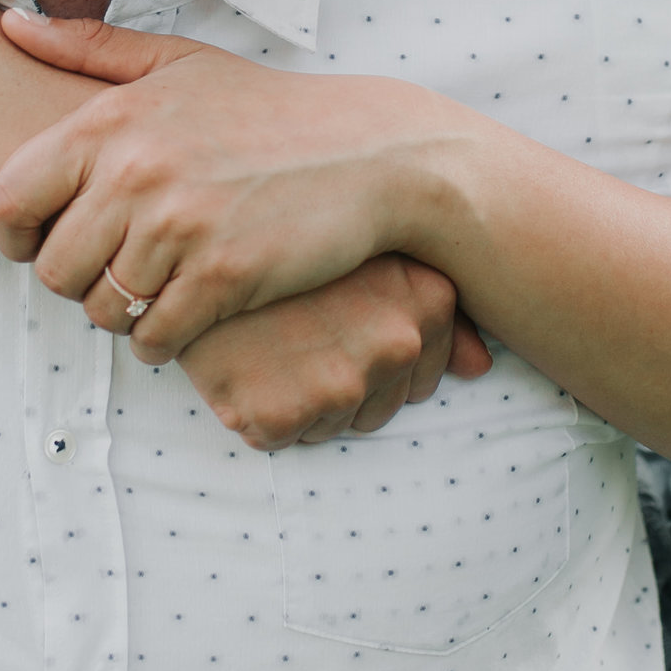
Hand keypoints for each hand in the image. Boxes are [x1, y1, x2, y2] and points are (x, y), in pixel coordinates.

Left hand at [0, 15, 478, 358]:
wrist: (370, 154)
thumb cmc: (268, 110)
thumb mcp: (179, 62)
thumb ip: (87, 46)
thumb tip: (10, 25)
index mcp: (110, 121)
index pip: (10, 199)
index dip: (17, 234)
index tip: (45, 241)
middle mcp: (136, 173)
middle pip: (54, 270)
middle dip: (79, 282)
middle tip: (116, 271)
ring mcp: (179, 228)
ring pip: (103, 310)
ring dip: (123, 313)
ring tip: (155, 290)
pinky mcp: (223, 276)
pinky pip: (154, 336)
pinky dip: (163, 339)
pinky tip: (187, 313)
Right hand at [177, 257, 493, 449]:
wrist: (189, 234)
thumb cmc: (282, 235)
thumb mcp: (365, 253)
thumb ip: (435, 313)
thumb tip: (481, 368)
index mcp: (427, 300)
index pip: (424, 376)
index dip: (375, 356)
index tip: (334, 320)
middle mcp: (396, 344)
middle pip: (380, 407)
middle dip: (340, 380)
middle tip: (296, 330)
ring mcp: (342, 383)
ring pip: (332, 424)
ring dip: (300, 396)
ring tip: (269, 339)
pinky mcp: (283, 414)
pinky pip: (281, 436)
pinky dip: (256, 407)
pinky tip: (244, 358)